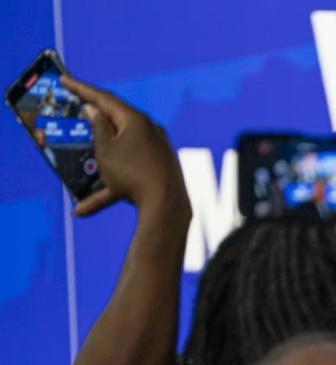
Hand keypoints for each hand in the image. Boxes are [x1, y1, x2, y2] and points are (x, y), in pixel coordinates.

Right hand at [60, 76, 186, 216]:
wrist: (166, 206)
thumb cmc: (133, 174)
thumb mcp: (106, 150)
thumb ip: (98, 127)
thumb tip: (94, 109)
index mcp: (136, 120)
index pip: (104, 98)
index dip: (81, 89)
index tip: (64, 79)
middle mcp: (150, 131)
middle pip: (116, 122)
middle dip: (94, 120)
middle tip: (77, 109)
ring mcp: (157, 150)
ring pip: (121, 153)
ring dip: (99, 164)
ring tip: (82, 164)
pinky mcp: (159, 169)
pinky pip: (130, 174)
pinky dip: (110, 188)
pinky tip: (84, 209)